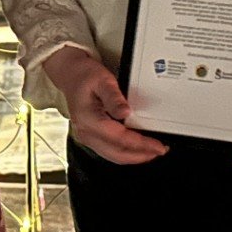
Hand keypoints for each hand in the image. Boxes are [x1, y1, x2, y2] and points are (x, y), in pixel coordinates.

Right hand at [44, 46, 167, 165]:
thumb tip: (125, 112)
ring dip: (134, 156)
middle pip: (117, 153)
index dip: (141, 144)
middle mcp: (86, 132)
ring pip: (113, 155)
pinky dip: (126, 152)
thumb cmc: (85, 76)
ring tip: (152, 151)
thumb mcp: (102, 80)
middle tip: (159, 151)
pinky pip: (110, 151)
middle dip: (141, 156)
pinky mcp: (91, 137)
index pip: (119, 138)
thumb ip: (114, 97)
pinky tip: (137, 148)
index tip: (157, 146)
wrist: (71, 75)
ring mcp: (87, 137)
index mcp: (89, 119)